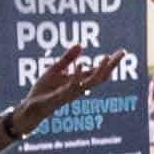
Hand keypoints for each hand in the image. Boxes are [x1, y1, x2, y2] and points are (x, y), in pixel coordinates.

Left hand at [12, 45, 126, 135]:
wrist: (30, 108)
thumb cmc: (44, 91)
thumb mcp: (55, 70)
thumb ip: (68, 58)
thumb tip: (81, 45)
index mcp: (80, 81)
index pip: (99, 71)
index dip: (111, 62)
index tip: (122, 52)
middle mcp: (79, 88)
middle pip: (101, 76)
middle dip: (112, 65)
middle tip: (122, 52)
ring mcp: (72, 93)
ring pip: (91, 82)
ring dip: (100, 70)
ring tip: (107, 57)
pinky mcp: (61, 96)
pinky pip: (72, 85)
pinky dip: (78, 75)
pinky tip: (81, 64)